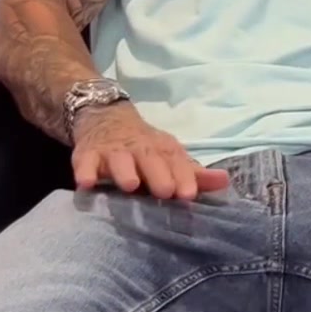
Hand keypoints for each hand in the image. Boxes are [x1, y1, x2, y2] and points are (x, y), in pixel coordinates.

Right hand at [72, 102, 228, 200]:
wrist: (105, 117)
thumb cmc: (145, 148)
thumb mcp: (170, 157)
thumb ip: (195, 174)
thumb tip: (226, 181)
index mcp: (163, 149)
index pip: (176, 160)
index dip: (184, 176)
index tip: (190, 194)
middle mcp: (139, 147)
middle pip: (150, 158)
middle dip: (158, 174)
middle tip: (166, 192)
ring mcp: (113, 150)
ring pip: (119, 159)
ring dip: (125, 171)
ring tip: (130, 185)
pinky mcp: (87, 154)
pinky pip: (84, 162)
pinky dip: (84, 171)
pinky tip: (86, 183)